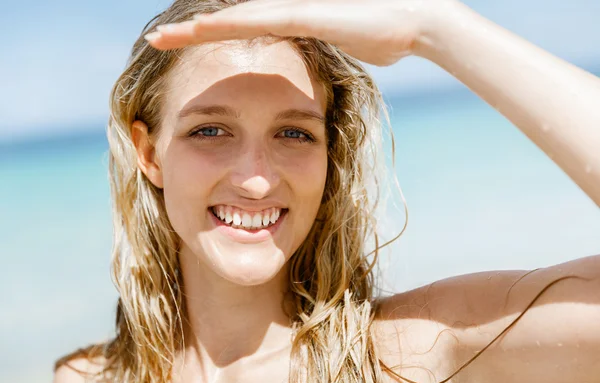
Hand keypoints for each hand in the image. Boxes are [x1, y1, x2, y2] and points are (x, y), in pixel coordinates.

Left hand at [144, 0, 455, 65]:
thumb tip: (322, 55)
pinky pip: (255, 19)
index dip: (212, 35)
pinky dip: (224, 24)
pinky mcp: (302, 12)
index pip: (242, 26)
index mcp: (291, 17)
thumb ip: (325, 47)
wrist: (416, 20)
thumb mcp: (346, 44)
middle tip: (157, 40)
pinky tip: (198, 29)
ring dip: (196, 29)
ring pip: (234, 17)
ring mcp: (291, 7)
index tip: (186, 47)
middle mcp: (285, 8)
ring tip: (162, 38)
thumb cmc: (386, 31)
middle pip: (228, 19)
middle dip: (191, 32)